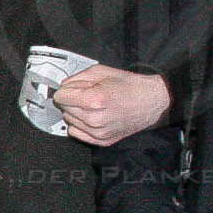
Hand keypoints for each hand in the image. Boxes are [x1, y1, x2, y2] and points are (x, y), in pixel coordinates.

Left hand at [50, 65, 171, 146]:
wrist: (152, 101)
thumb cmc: (130, 86)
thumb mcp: (102, 72)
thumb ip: (77, 78)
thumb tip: (63, 86)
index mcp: (94, 100)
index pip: (61, 97)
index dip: (66, 90)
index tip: (72, 88)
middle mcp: (95, 119)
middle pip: (64, 109)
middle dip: (71, 100)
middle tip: (87, 95)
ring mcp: (98, 132)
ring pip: (69, 121)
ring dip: (76, 112)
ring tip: (93, 106)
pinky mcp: (102, 141)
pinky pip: (76, 133)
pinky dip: (80, 124)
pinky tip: (92, 116)